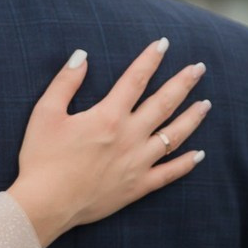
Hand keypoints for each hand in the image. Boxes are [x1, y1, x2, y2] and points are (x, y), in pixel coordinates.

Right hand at [8, 39, 209, 247]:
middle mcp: (129, 137)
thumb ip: (65, 82)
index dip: (150, 60)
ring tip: (205, 104)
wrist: (46, 203)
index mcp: (108, 117)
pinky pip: (169, 174)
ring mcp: (137, 163)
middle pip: (163, 104)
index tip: (163, 44)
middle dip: (183, 83)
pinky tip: (199, 154)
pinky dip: (186, 163)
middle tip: (199, 68)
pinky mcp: (137, 187)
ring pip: (174, 136)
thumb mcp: (46, 113)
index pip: (135, 80)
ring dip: (192, 118)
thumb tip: (81, 55)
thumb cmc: (42, 157)